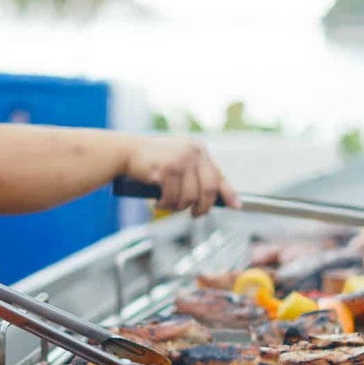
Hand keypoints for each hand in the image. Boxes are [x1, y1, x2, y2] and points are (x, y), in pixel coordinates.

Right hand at [123, 136, 238, 216]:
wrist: (127, 152)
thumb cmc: (153, 160)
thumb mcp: (179, 161)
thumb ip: (195, 173)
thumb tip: (214, 196)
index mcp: (199, 150)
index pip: (218, 175)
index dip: (228, 193)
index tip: (236, 206)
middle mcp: (193, 152)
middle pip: (208, 189)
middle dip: (202, 207)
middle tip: (194, 215)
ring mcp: (180, 160)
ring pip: (189, 197)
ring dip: (178, 207)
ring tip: (168, 204)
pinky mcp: (167, 169)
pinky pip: (172, 197)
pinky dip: (165, 205)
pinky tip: (158, 202)